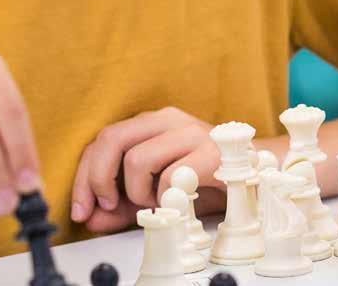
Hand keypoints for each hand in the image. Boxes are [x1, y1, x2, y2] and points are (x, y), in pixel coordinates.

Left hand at [71, 107, 233, 233]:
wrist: (255, 174)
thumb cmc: (204, 179)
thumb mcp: (155, 191)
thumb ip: (122, 205)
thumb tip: (90, 217)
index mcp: (153, 123)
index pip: (103, 139)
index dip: (84, 176)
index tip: (81, 209)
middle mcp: (168, 120)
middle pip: (112, 138)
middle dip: (98, 179)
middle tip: (108, 205)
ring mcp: (190, 133)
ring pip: (137, 160)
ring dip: (138, 193)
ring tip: (156, 200)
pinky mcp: (209, 153)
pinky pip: (169, 179)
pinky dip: (165, 200)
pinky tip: (177, 201)